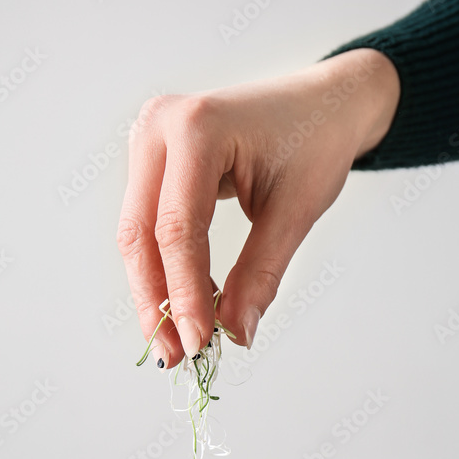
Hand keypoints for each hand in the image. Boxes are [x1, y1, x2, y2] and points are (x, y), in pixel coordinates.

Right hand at [117, 48, 399, 366]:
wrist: (322, 103)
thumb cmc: (315, 142)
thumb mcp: (295, 211)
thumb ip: (260, 274)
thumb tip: (235, 334)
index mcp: (197, 126)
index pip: (178, 229)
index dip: (184, 294)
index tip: (198, 344)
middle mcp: (160, 126)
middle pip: (141, 233)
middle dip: (157, 301)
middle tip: (173, 355)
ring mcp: (149, 139)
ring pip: (136, 234)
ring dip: (154, 291)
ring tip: (175, 340)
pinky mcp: (151, 160)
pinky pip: (147, 224)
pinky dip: (163, 268)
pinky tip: (182, 304)